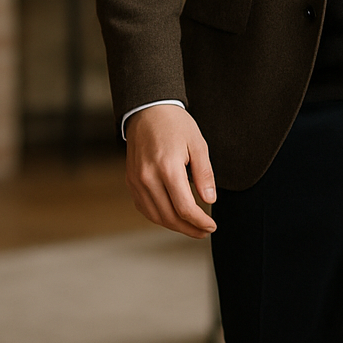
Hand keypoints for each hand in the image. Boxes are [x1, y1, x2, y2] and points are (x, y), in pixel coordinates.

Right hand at [125, 105, 216, 237]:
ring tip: (191, 228)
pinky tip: (172, 217)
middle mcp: (148, 177)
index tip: (212, 226)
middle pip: (169, 216)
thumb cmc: (175, 125)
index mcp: (167, 168)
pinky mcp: (131, 181)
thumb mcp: (198, 145)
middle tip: (204, 231)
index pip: (184, 208)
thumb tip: (210, 200)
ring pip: (155, 216)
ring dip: (174, 226)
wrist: (148, 111)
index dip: (200, 221)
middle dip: (189, 229)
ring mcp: (136, 181)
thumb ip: (204, 174)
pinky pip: (144, 207)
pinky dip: (159, 217)